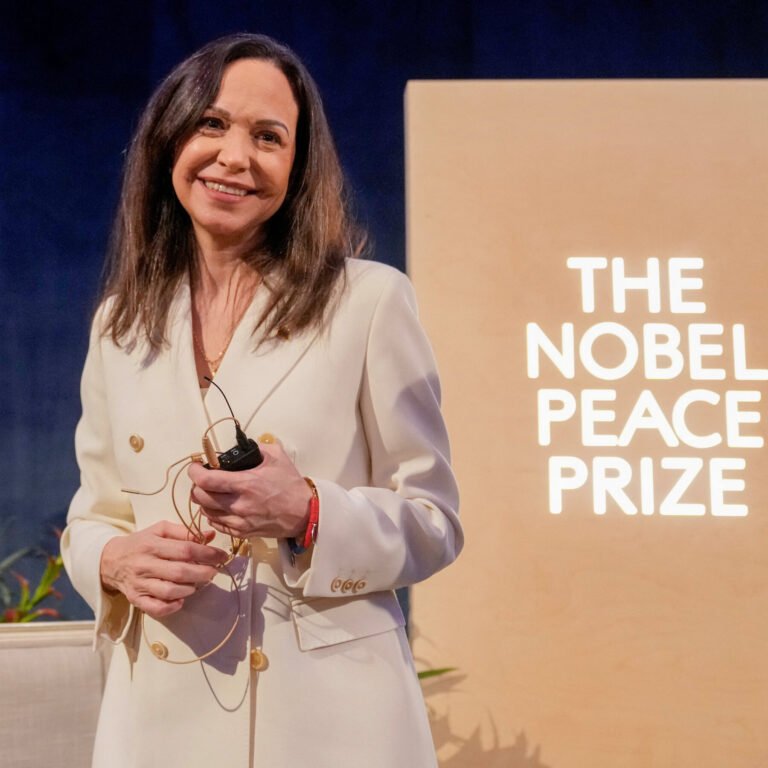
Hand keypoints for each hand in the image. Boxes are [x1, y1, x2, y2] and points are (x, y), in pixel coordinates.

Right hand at [100, 521, 227, 618]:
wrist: (111, 560)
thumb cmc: (141, 543)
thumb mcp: (160, 530)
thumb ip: (185, 532)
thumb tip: (210, 536)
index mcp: (152, 545)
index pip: (186, 550)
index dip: (207, 554)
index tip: (222, 556)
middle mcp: (145, 565)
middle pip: (180, 572)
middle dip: (202, 573)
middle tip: (213, 572)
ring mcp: (140, 584)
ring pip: (169, 591)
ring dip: (189, 589)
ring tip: (198, 583)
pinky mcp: (135, 599)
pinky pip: (155, 608)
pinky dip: (171, 607)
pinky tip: (181, 600)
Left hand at [188, 442, 311, 538]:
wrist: (304, 513)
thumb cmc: (290, 484)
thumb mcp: (277, 457)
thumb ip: (257, 447)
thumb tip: (241, 446)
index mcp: (245, 483)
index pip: (206, 480)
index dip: (194, 472)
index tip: (196, 466)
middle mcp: (238, 504)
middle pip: (200, 497)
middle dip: (197, 485)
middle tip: (203, 479)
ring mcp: (239, 521)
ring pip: (205, 512)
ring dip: (204, 501)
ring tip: (212, 493)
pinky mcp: (242, 532)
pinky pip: (216, 525)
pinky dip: (213, 515)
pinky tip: (220, 507)